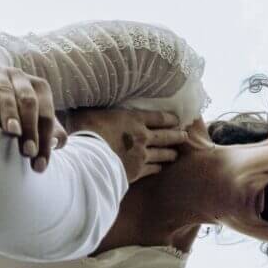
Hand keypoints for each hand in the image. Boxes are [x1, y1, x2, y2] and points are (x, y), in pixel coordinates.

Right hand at [0, 65, 64, 170]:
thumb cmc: (9, 109)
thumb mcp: (30, 116)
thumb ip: (48, 130)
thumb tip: (58, 143)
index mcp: (38, 87)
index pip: (46, 115)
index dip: (45, 140)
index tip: (39, 165)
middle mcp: (20, 77)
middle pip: (29, 102)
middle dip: (30, 128)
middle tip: (28, 152)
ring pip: (7, 92)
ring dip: (11, 113)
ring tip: (12, 132)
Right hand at [61, 107, 182, 182]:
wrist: (87, 161)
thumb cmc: (85, 132)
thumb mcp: (86, 111)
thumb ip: (91, 105)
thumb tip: (83, 95)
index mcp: (132, 119)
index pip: (157, 117)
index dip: (169, 118)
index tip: (177, 119)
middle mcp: (142, 136)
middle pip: (165, 136)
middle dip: (176, 135)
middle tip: (185, 136)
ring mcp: (141, 155)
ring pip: (162, 154)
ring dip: (170, 153)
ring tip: (175, 154)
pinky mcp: (137, 172)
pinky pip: (152, 169)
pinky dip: (157, 168)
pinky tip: (160, 168)